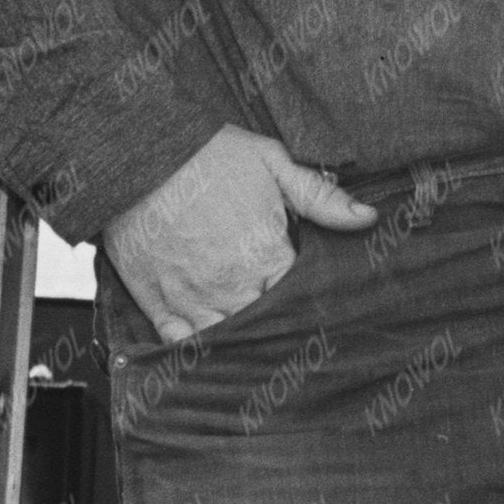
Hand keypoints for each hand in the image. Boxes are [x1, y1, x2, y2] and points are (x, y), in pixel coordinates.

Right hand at [105, 121, 373, 344]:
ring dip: (241, 339)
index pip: (300, 295)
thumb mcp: (271, 162)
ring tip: (251, 336)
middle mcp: (232, 285)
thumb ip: (320, 196)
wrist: (136, 154)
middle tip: (282, 319)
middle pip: (267, 325)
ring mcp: (192, 299)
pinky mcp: (157, 304)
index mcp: (266, 254)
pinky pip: (182, 344)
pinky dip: (197, 349)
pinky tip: (210, 347)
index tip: (309, 295)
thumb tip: (367, 217)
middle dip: (277, 322)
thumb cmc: (206, 154)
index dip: (305, 297)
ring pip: (228, 340)